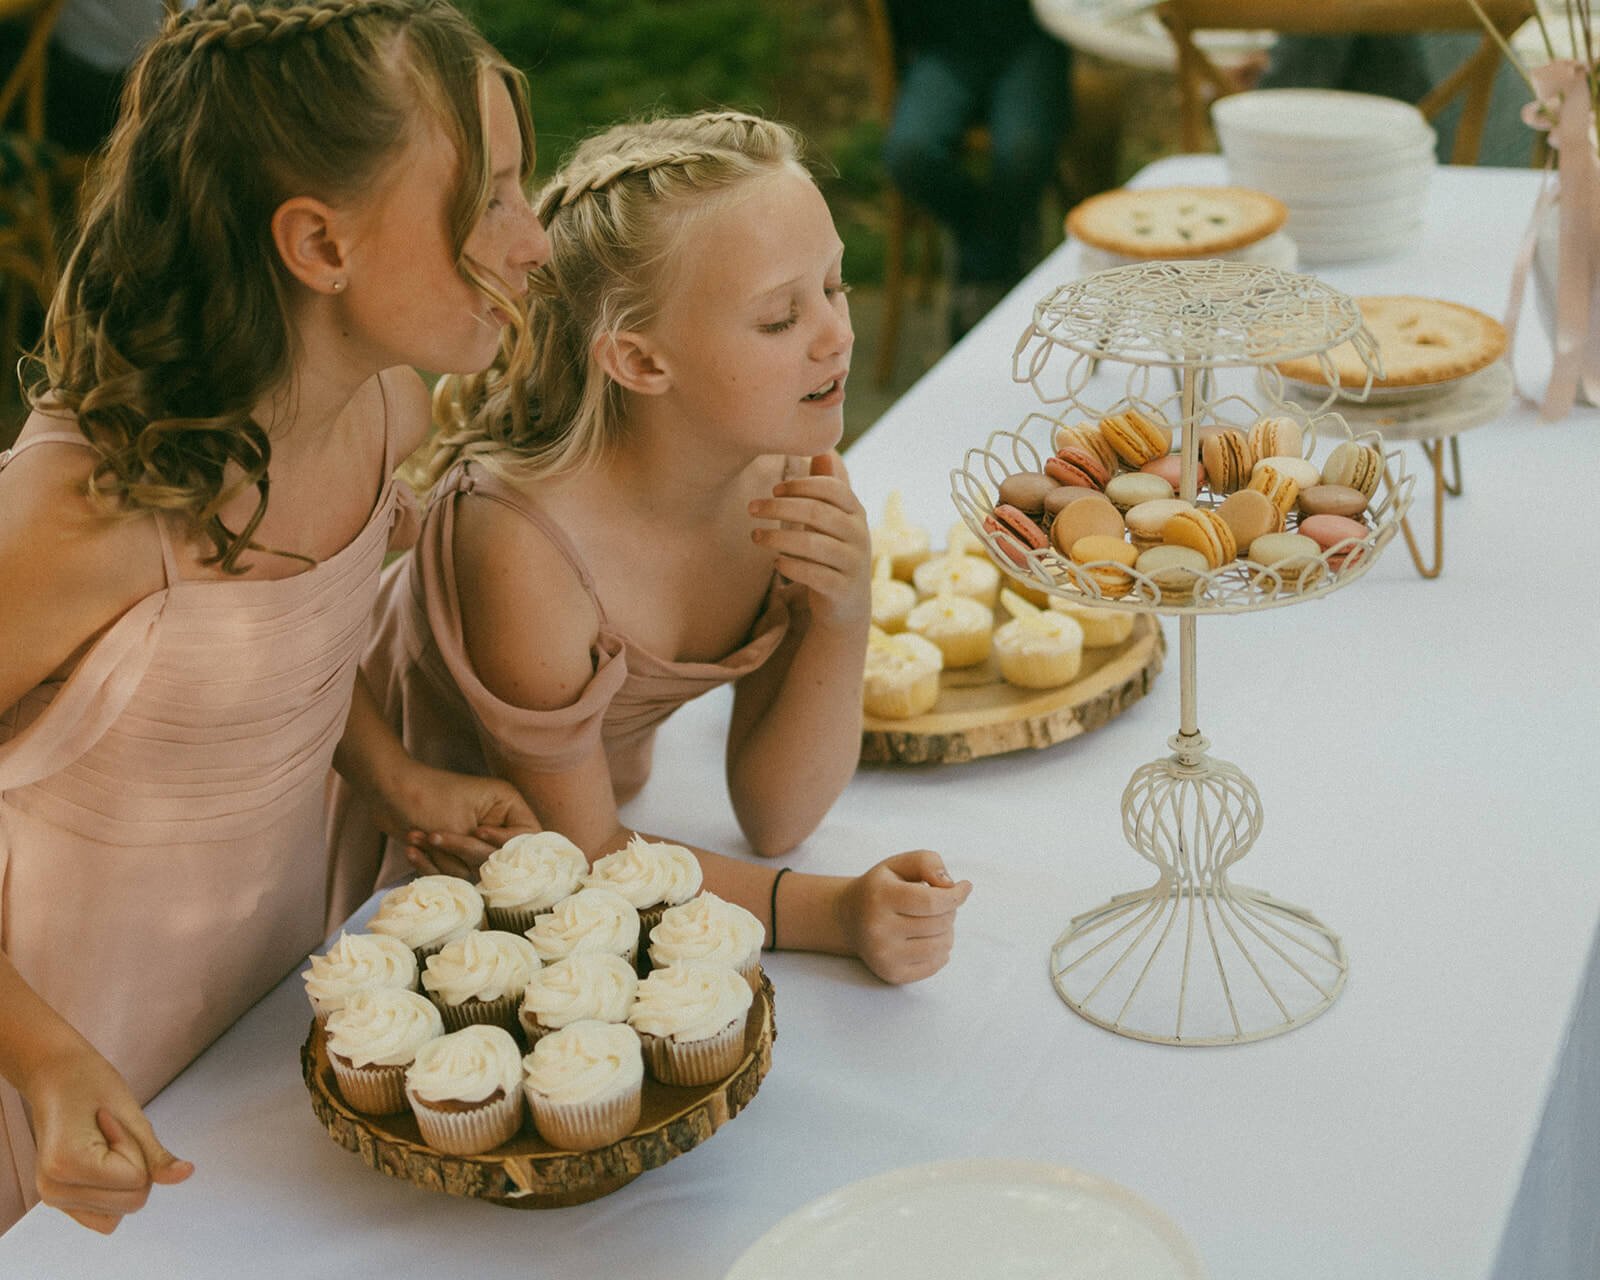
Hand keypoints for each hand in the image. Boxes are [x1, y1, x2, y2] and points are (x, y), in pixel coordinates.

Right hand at [25, 1046, 192, 1232]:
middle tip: (108, 1133)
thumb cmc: (92, 1086)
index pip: (137, 1181)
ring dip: (123, 1179)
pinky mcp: (60, 1201)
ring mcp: (53, 1199)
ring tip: (101, 1145)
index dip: (135, 1147)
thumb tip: (187, 1173)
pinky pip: (105, 1217)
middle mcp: (53, 1191)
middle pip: (131, 1203)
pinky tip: (99, 1164)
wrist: (56, 1078)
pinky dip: (113, 1193)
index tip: (110, 1120)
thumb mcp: (132, 1116)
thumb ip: (156, 1155)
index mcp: (66, 1168)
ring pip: (120, 1213)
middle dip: (134, 1166)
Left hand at [369, 762, 537, 879]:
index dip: (505, 843)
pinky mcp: (454, 852)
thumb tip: (501, 879)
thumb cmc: (424, 798)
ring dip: (441, 858)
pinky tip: (412, 849)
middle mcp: (495, 822)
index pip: (528, 837)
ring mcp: (474, 838)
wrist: (384, 792)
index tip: (478, 835)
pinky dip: (431, 864)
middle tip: (436, 835)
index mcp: (506, 805)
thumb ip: (482, 854)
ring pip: (471, 868)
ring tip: (418, 837)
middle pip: (496, 856)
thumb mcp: (458, 825)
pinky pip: (452, 872)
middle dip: (461, 849)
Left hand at [748, 452, 870, 627]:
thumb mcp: (833, 520)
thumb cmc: (832, 553)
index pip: (831, 488)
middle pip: (817, 513)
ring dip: (777, 537)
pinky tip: (775, 563)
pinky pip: (813, 574)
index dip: (801, 485)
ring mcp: (853, 564)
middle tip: (751, 508)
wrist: (847, 605)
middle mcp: (860, 535)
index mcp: (856, 513)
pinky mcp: (842, 589)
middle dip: (779, 507)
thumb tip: (824, 450)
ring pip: (812, 544)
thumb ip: (827, 488)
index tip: (774, 488)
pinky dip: (790, 566)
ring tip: (755, 535)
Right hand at [837, 850, 972, 983]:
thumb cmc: (882, 888)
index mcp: (880, 897)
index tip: (964, 888)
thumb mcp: (899, 863)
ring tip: (933, 921)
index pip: (932, 901)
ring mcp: (884, 955)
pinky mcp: (892, 974)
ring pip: (942, 945)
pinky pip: (936, 965)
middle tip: (938, 904)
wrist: (850, 919)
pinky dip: (941, 950)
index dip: (956, 895)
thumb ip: (928, 862)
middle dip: (949, 910)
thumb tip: (952, 886)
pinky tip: (927, 938)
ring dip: (947, 931)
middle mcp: (878, 929)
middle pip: (940, 923)